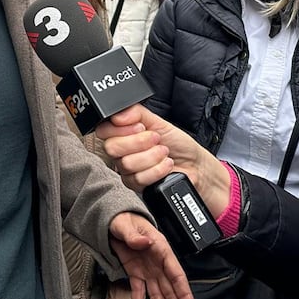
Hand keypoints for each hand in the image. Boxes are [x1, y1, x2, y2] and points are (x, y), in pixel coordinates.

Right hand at [97, 105, 230, 216]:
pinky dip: (157, 170)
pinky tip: (166, 166)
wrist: (195, 166)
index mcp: (122, 133)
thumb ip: (136, 113)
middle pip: (111, 148)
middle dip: (139, 142)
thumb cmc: (177, 143)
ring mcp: (127, 169)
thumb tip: (118, 114)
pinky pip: (138, 178)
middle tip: (156, 139)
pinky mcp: (136, 185)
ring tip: (164, 153)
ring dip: (152, 156)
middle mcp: (121, 151)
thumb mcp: (158, 121)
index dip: (121, 129)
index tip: (140, 127)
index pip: (104, 130)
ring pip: (127, 164)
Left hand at [109, 212, 194, 298]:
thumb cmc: (124, 218)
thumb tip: (145, 242)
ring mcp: (148, 270)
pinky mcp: (135, 273)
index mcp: (161, 249)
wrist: (113, 219)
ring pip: (158, 294)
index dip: (185, 294)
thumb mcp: (127, 224)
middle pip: (171, 289)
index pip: (177, 276)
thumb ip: (134, 235)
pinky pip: (139, 292)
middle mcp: (158, 263)